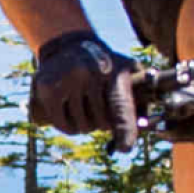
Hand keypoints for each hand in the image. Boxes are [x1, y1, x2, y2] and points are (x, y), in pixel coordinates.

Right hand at [29, 30, 137, 151]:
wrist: (67, 45)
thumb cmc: (105, 65)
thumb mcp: (128, 71)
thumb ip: (141, 98)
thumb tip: (144, 128)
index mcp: (113, 70)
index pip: (120, 105)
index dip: (125, 128)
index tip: (125, 148)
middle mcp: (90, 73)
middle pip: (101, 122)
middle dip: (103, 124)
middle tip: (99, 110)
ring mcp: (68, 80)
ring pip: (82, 126)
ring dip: (86, 126)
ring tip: (85, 110)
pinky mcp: (49, 89)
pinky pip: (64, 125)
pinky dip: (70, 129)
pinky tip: (72, 120)